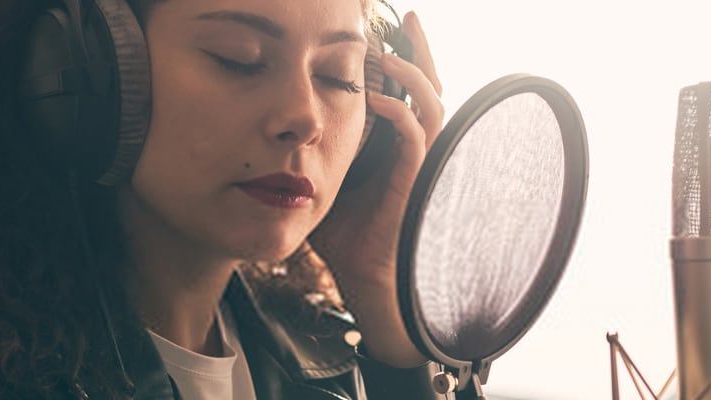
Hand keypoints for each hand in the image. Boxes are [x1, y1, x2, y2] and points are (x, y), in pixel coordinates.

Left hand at [309, 11, 443, 367]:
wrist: (361, 272)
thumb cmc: (342, 227)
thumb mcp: (323, 173)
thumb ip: (313, 145)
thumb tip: (277, 119)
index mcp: (395, 140)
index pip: (407, 87)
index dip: (403, 55)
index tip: (385, 27)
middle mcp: (413, 144)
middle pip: (430, 84)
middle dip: (419, 49)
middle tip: (408, 17)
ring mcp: (419, 160)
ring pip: (433, 102)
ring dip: (413, 74)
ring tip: (388, 55)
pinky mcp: (416, 178)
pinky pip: (417, 136)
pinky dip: (401, 113)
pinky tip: (378, 98)